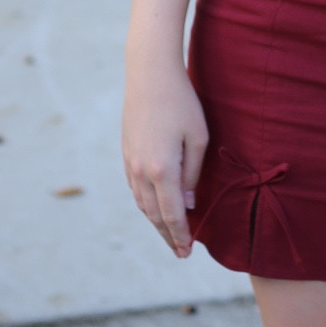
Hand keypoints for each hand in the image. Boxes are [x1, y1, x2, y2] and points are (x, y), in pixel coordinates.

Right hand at [122, 59, 208, 257]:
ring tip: (170, 234)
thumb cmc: (181, 102)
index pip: (173, 214)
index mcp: (162, 169)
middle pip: (155, 215)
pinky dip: (146, 204)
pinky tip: (155, 207)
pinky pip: (135, 189)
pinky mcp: (126, 153)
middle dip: (168, 236)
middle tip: (181, 252)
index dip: (181, 235)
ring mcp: (130, 162)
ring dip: (156, 222)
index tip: (188, 252)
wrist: (149, 74)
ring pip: (142, 204)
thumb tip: (187, 204)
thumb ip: (193, 173)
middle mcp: (141, 172)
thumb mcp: (199, 136)